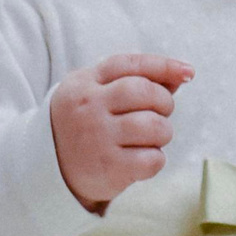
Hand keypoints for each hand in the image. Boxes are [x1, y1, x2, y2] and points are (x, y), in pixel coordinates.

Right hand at [50, 53, 192, 208]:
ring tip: (151, 139)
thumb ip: (135, 81)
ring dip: (163, 133)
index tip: (188, 72)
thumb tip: (183, 74)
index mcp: (84, 83)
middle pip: (145, 92)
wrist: (47, 170)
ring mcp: (96, 137)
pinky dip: (155, 160)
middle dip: (164, 103)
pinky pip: (152, 159)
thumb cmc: (85, 125)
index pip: (130, 64)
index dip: (164, 66)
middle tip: (160, 114)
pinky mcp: (107, 168)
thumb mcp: (97, 94)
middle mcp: (87, 107)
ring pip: (154, 126)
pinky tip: (141, 160)